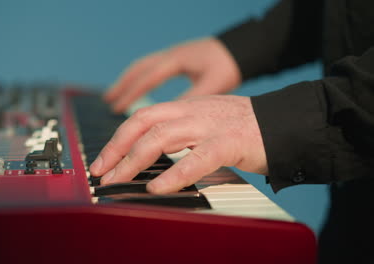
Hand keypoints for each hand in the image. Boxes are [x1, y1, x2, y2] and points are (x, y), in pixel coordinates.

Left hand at [89, 95, 266, 193]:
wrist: (285, 124)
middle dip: (116, 148)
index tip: (103, 160)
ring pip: (162, 137)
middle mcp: (193, 111)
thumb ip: (181, 134)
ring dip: (134, 161)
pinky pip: (197, 158)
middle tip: (100, 172)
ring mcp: (210, 125)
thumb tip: (151, 153)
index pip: (142, 117)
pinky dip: (174, 174)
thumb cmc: (245, 129)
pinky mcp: (229, 142)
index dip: (118, 138)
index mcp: (186, 107)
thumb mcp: (206, 123)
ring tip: (118, 180)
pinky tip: (157, 188)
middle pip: (143, 123)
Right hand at [104, 38, 241, 112]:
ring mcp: (173, 56)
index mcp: (176, 60)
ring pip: (142, 68)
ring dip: (127, 83)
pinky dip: (140, 81)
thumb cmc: (229, 66)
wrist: (243, 48)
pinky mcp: (178, 60)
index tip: (116, 109)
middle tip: (108, 103)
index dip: (130, 95)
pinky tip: (139, 92)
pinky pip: (151, 69)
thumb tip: (168, 119)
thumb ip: (190, 100)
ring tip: (114, 98)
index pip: (147, 78)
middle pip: (138, 71)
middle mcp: (170, 56)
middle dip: (122, 87)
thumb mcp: (212, 84)